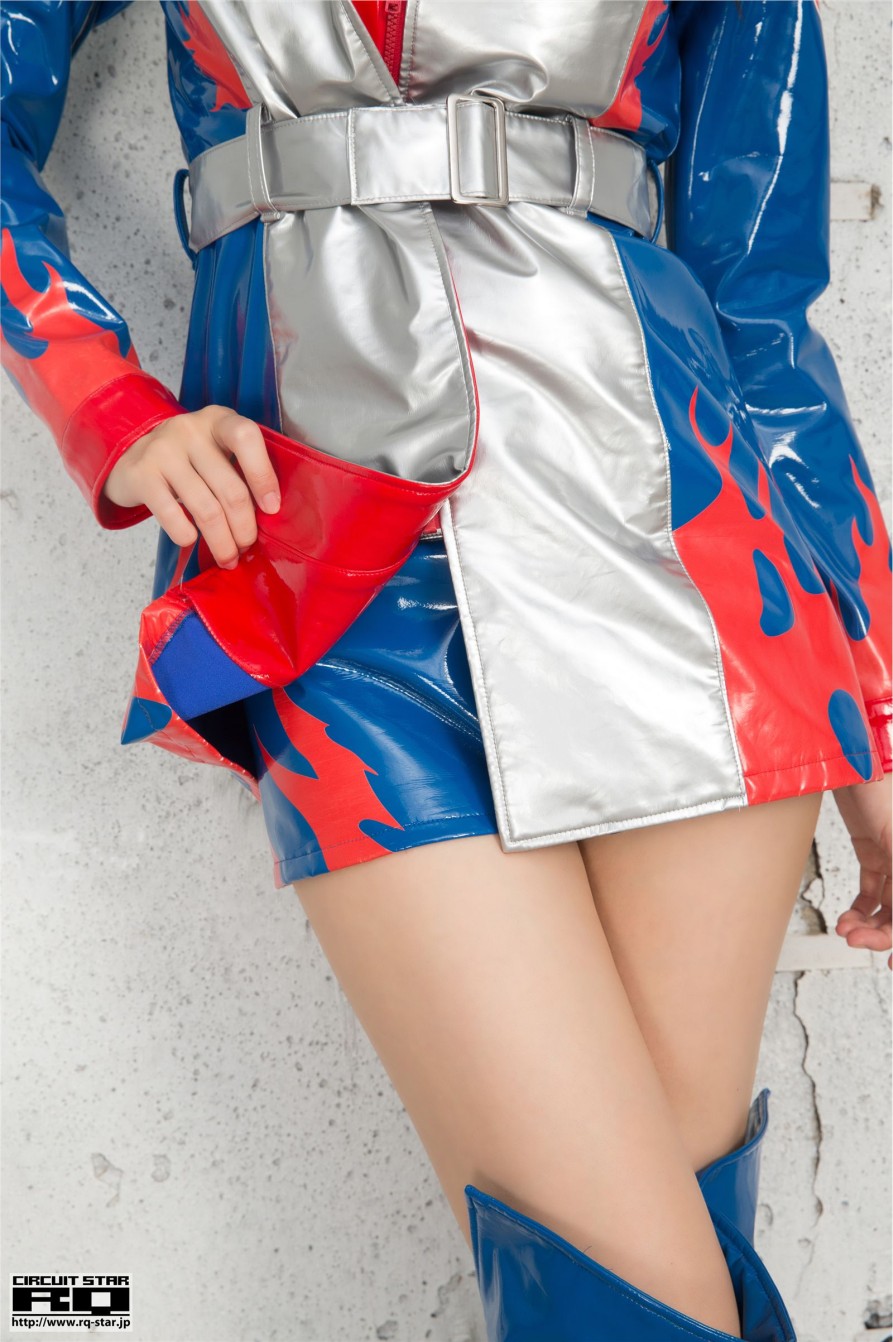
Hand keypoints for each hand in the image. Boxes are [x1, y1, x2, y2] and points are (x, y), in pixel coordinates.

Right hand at [102, 405, 280, 568]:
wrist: (132, 456)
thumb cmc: (188, 459)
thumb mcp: (216, 450)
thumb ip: (241, 469)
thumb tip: (269, 516)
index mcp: (218, 420)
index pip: (247, 438)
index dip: (263, 476)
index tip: (271, 509)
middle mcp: (190, 430)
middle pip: (231, 489)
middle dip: (244, 528)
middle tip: (245, 546)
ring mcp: (163, 451)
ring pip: (206, 510)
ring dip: (221, 542)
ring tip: (227, 557)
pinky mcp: (141, 475)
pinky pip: (172, 516)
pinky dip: (186, 536)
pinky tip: (192, 541)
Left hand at [832, 770, 891, 968]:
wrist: (852, 756)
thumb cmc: (879, 786)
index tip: (890, 965)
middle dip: (882, 934)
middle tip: (855, 941)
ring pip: (888, 906)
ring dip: (868, 924)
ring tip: (846, 930)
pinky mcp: (875, 850)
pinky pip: (873, 890)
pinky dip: (860, 909)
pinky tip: (847, 919)